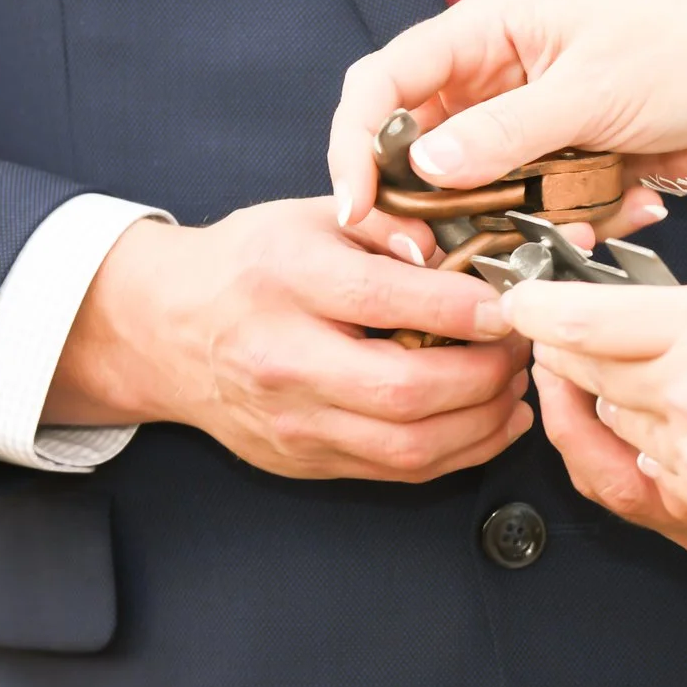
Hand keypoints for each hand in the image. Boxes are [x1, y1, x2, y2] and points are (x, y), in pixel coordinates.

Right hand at [45, 201, 534, 482]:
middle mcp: (283, 359)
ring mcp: (293, 421)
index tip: (510, 301)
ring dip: (483, 420)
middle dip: (485, 373)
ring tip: (514, 384)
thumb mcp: (310, 215)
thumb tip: (459, 252)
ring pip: (410, 446)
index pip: (382, 300)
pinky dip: (460, 451)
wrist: (166, 330)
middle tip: (520, 346)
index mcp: (283, 281)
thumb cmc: (248, 264)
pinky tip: (491, 420)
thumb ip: (387, 224)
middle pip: (405, 389)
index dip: (460, 306)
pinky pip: (398, 471)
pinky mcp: (305, 461)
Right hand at [329, 0, 686, 235]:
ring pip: (467, 191)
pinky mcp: (560, 171)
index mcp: (485, 31)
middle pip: (412, 147)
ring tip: (531, 246)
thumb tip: (422, 166)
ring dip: (491, 225)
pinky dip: (548, 230)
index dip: (357, 143)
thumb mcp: (593, 91)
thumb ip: (506, 131)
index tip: (357, 207)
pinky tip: (598, 227)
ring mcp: (526, 129)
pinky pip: (524, 212)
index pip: (384, 82)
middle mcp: (493, 78)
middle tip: (426, 257)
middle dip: (417, 204)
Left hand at [502, 279, 686, 588]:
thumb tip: (673, 326)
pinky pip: (647, 487)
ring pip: (616, 430)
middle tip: (564, 339)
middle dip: (572, 355)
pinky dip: (641, 463)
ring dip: (610, 408)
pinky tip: (655, 447)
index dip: (544, 310)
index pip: (590, 319)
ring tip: (625, 387)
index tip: (524, 303)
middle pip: (592, 375)